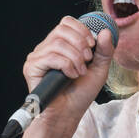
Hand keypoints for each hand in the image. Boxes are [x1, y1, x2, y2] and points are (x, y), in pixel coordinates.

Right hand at [22, 15, 115, 134]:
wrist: (68, 114)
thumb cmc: (80, 94)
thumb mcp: (99, 70)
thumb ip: (104, 51)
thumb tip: (107, 31)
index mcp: (60, 45)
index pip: (67, 22)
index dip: (81, 30)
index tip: (92, 46)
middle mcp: (46, 48)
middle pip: (62, 29)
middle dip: (80, 43)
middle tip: (87, 60)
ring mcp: (38, 57)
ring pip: (58, 43)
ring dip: (75, 57)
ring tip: (80, 72)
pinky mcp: (31, 67)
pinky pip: (50, 56)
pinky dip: (66, 65)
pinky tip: (71, 76)